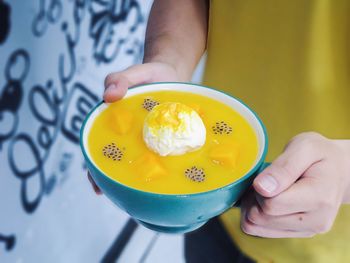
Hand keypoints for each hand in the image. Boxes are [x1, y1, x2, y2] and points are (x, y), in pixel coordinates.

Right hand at [87, 62, 180, 193]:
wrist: (171, 74)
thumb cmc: (149, 75)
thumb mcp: (134, 73)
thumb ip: (120, 79)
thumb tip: (109, 96)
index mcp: (115, 123)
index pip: (100, 148)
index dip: (95, 168)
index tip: (96, 187)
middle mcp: (130, 135)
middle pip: (119, 161)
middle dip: (116, 179)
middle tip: (118, 196)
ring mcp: (149, 138)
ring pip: (141, 162)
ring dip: (140, 178)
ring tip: (145, 195)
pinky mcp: (166, 137)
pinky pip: (163, 153)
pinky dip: (164, 165)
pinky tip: (171, 176)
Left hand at [241, 132, 349, 237]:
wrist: (339, 169)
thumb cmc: (320, 154)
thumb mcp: (304, 146)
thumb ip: (283, 167)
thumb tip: (261, 187)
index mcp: (320, 198)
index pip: (271, 204)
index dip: (259, 188)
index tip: (267, 174)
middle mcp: (317, 220)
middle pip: (262, 217)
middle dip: (254, 198)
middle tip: (263, 180)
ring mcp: (308, 230)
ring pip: (258, 227)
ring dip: (252, 207)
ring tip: (264, 190)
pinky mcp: (298, 233)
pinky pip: (261, 231)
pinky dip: (256, 216)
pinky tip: (265, 200)